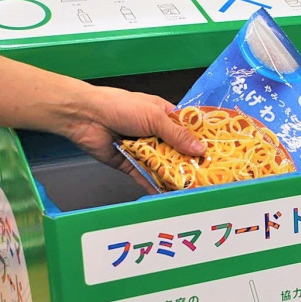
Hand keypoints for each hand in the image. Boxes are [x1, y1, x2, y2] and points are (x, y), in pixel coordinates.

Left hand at [60, 85, 205, 186]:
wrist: (85, 116)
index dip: (199, 141)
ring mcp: (142, 149)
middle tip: (207, 176)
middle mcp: (154, 132)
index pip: (186, 129)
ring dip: (173, 175)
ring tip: (191, 189)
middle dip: (189, 162)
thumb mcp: (154, 117)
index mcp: (162, 115)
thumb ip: (177, 134)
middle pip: (176, 150)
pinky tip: (166, 195)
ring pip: (162, 165)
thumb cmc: (119, 106)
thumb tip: (200, 148)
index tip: (215, 153)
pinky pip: (145, 176)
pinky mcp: (130, 163)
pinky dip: (154, 185)